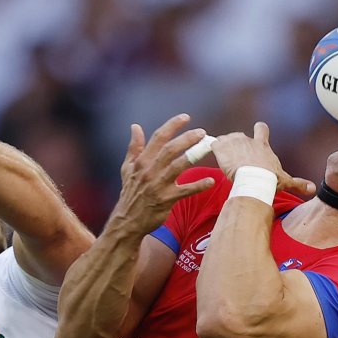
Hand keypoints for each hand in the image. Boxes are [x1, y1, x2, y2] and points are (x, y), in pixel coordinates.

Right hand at [113, 114, 215, 233]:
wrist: (127, 220)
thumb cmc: (130, 193)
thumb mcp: (127, 168)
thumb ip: (134, 147)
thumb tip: (135, 127)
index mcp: (141, 161)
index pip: (158, 138)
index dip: (172, 126)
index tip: (186, 117)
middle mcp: (149, 171)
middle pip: (170, 149)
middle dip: (186, 138)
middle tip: (201, 132)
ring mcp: (158, 185)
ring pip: (177, 166)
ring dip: (193, 155)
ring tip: (207, 147)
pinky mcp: (166, 200)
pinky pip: (185, 191)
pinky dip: (198, 185)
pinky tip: (211, 180)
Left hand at [212, 122, 315, 198]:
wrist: (253, 179)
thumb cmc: (269, 179)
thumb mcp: (284, 181)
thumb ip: (298, 183)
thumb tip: (313, 189)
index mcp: (262, 146)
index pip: (262, 129)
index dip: (259, 130)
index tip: (257, 135)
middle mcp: (248, 140)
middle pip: (240, 134)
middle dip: (237, 143)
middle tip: (236, 157)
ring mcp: (234, 141)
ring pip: (226, 139)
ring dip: (225, 148)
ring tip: (225, 161)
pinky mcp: (221, 147)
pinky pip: (214, 144)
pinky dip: (213, 149)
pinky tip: (215, 158)